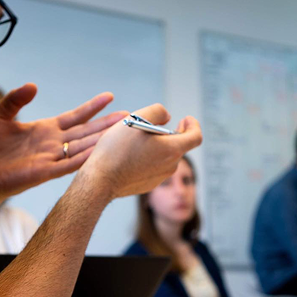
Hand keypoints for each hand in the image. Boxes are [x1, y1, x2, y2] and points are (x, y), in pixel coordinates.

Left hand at [0, 83, 126, 215]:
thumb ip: (16, 100)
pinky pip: (69, 164)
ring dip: (101, 139)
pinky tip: (98, 151)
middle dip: (106, 123)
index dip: (92, 107)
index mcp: (46, 130)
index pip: (75, 116)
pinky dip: (84, 158)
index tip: (109, 97)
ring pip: (82, 147)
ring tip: (120, 131)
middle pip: (85, 131)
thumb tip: (34, 85)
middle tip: (127, 115)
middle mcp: (54, 144)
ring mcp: (51, 158)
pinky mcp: (45, 172)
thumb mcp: (1, 116)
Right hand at [81, 103, 201, 198]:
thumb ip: (158, 112)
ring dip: (158, 147)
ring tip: (138, 141)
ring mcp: (159, 178)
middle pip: (178, 146)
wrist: (100, 180)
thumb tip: (167, 118)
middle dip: (170, 134)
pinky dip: (148, 159)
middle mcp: (170, 166)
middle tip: (156, 127)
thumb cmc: (117, 148)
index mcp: (172, 149)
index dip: (193, 125)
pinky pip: (154, 168)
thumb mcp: (136, 118)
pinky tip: (130, 155)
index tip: (184, 119)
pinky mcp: (148, 185)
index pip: (196, 136)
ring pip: (165, 157)